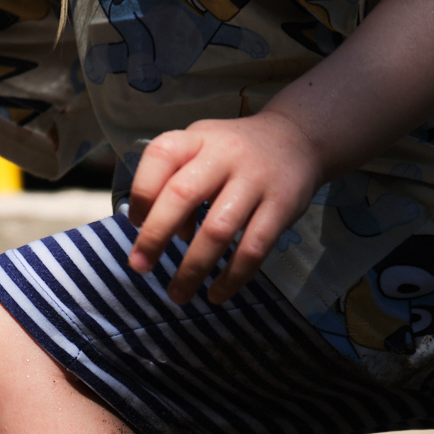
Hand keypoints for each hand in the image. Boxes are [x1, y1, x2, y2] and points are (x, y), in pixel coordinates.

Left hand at [127, 110, 323, 304]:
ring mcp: (256, 180)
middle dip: (155, 236)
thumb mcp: (202, 150)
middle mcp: (225, 155)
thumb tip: (166, 235)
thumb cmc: (235, 154)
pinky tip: (217, 294)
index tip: (135, 223)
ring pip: (218, 230)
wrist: (298, 139)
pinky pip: (253, 248)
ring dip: (193, 268)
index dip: (141, 192)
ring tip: (178, 294)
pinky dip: (232, 277)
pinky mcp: (282, 207)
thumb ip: (177, 183)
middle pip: (182, 194)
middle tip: (140, 267)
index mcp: (198, 138)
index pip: (161, 156)